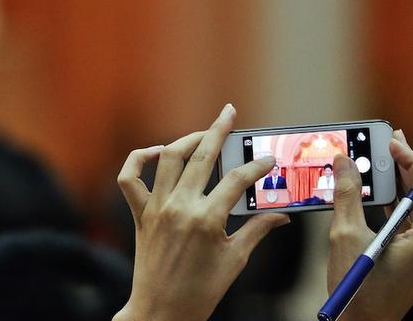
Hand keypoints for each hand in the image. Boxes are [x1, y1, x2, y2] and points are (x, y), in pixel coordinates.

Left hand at [113, 103, 289, 320]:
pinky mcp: (140, 213)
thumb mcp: (235, 261)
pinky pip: (130, 177)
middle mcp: (180, 207)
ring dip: (186, 139)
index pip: (238, 180)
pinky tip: (159, 152)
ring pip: (169, 158)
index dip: (257, 167)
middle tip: (229, 113)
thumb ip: (257, 230)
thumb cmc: (200, 291)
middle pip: (202, 157)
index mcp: (207, 220)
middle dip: (219, 130)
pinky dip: (140, 158)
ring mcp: (157, 208)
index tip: (268, 159)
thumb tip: (282, 215)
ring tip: (204, 132)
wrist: (161, 312)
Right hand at [327, 130, 412, 320]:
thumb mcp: (346, 235)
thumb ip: (346, 194)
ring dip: (400, 185)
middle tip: (389, 141)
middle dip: (407, 167)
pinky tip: (377, 193)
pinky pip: (412, 223)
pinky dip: (395, 205)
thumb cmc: (356, 289)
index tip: (392, 143)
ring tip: (381, 161)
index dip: (412, 160)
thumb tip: (343, 161)